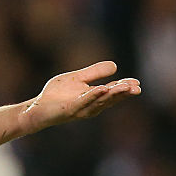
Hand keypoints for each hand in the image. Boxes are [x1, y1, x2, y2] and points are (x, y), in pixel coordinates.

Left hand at [20, 61, 140, 132]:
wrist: (37, 107)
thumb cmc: (57, 95)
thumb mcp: (78, 79)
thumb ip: (94, 73)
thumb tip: (115, 66)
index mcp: (94, 97)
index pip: (112, 92)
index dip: (124, 87)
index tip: (137, 82)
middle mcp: (90, 105)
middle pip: (110, 98)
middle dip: (124, 93)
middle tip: (137, 87)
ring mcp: (81, 108)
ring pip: (100, 101)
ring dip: (113, 95)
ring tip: (125, 87)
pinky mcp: (69, 109)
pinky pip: (84, 102)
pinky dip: (93, 96)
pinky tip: (102, 89)